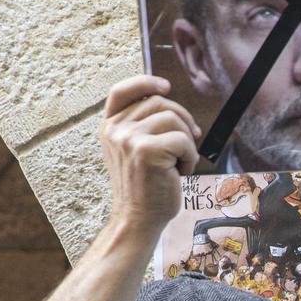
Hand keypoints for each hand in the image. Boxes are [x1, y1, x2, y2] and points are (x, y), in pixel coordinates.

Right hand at [99, 76, 200, 233]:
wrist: (138, 219)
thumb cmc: (144, 187)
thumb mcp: (133, 150)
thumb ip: (141, 125)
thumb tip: (169, 102)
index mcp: (109, 126)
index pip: (122, 90)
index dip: (145, 82)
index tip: (166, 86)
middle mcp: (116, 129)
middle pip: (159, 102)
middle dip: (182, 120)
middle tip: (188, 143)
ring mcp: (129, 139)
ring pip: (174, 120)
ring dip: (187, 142)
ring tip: (180, 163)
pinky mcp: (147, 151)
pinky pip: (183, 140)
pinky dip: (190, 157)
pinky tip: (181, 172)